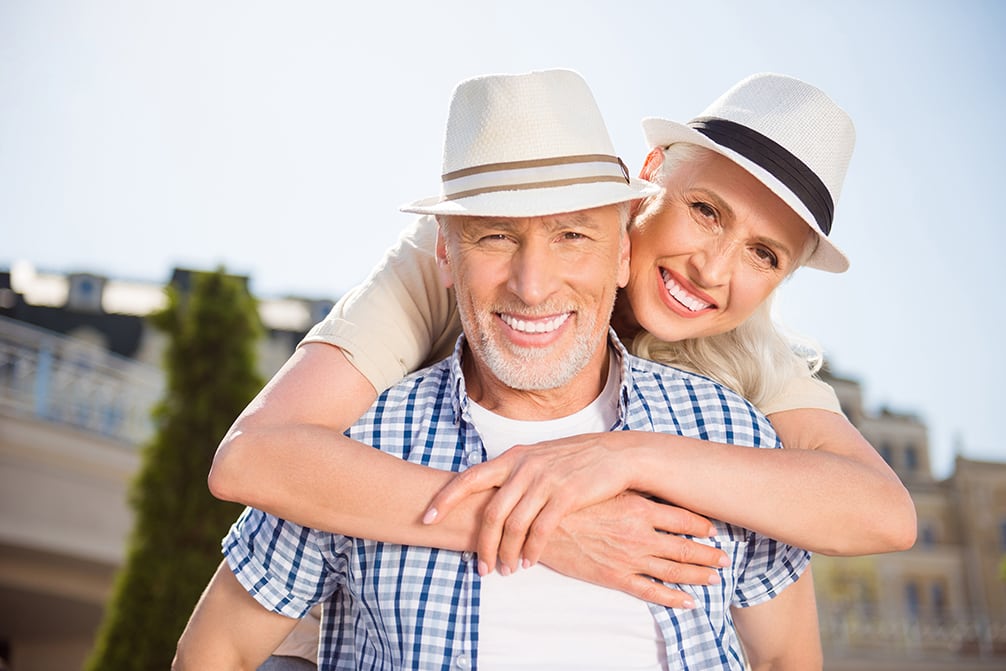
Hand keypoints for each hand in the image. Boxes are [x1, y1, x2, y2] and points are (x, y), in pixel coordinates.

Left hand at [424, 431, 698, 572]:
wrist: (616, 455)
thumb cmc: (575, 460)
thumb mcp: (538, 458)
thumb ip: (513, 473)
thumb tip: (487, 494)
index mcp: (512, 457)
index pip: (468, 478)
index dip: (444, 499)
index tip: (426, 518)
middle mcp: (524, 466)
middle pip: (490, 512)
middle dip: (482, 545)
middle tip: (481, 568)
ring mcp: (545, 479)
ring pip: (514, 525)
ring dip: (508, 553)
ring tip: (507, 571)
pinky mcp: (567, 494)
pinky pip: (541, 529)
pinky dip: (533, 549)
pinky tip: (531, 562)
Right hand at [538, 492, 727, 608]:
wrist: (540, 524)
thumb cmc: (570, 501)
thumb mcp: (604, 487)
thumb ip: (629, 489)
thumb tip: (650, 484)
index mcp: (638, 508)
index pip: (681, 517)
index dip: (701, 525)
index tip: (714, 528)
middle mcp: (639, 534)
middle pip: (684, 546)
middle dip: (708, 554)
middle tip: (725, 558)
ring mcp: (629, 557)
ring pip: (673, 570)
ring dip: (697, 575)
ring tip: (714, 578)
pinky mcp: (615, 577)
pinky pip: (650, 591)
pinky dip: (672, 598)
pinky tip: (688, 601)